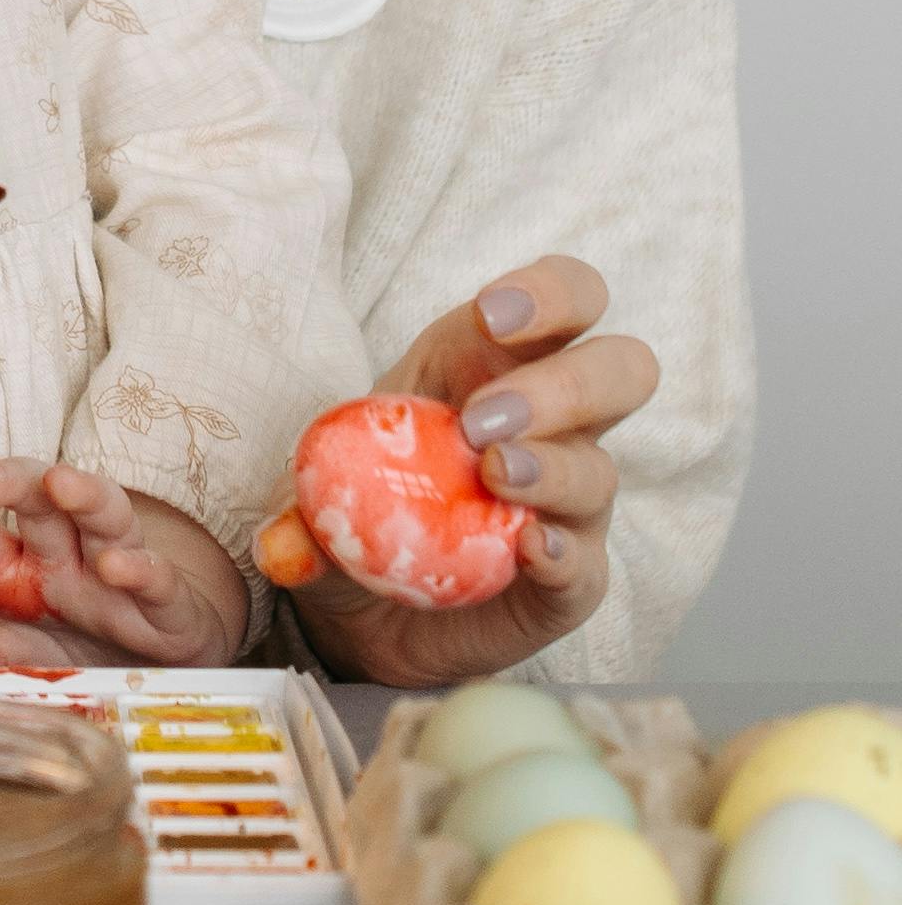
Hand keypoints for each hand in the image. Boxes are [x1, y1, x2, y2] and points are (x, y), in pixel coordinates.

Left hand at [0, 457, 246, 667]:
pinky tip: (120, 565)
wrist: (151, 660)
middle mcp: (57, 550)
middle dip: (4, 482)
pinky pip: (154, 574)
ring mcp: (112, 565)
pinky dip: (140, 566)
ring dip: (82, 493)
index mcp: (6, 561)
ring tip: (60, 484)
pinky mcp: (163, 599)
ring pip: (100, 511)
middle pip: (30, 496)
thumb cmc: (62, 643)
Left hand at [274, 256, 659, 686]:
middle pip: (620, 370)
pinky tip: (527, 549)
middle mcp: (551, 425)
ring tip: (491, 474)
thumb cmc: (358, 507)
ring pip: (600, 469)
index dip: (546, 294)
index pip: (564, 298)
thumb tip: (283, 546)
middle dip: (563, 383)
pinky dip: (562, 554)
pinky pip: (587, 564)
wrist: (366, 611)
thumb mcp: (320, 486)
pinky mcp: (571, 579)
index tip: (491, 315)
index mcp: (493, 361)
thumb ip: (303, 511)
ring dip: (550, 467)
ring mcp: (569, 503)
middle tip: (485, 417)